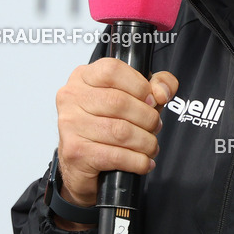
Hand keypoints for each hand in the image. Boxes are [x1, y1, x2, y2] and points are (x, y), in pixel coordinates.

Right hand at [55, 58, 177, 207]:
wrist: (80, 164)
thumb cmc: (106, 125)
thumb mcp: (134, 96)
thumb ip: (156, 84)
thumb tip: (162, 92)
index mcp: (84, 77)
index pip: (112, 70)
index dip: (139, 85)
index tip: (152, 100)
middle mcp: (72, 98)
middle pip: (119, 102)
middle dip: (147, 118)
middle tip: (154, 127)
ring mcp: (70, 125)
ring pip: (120, 131)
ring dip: (145, 142)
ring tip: (150, 146)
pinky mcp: (75, 152)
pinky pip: (115, 156)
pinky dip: (137, 161)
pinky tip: (143, 161)